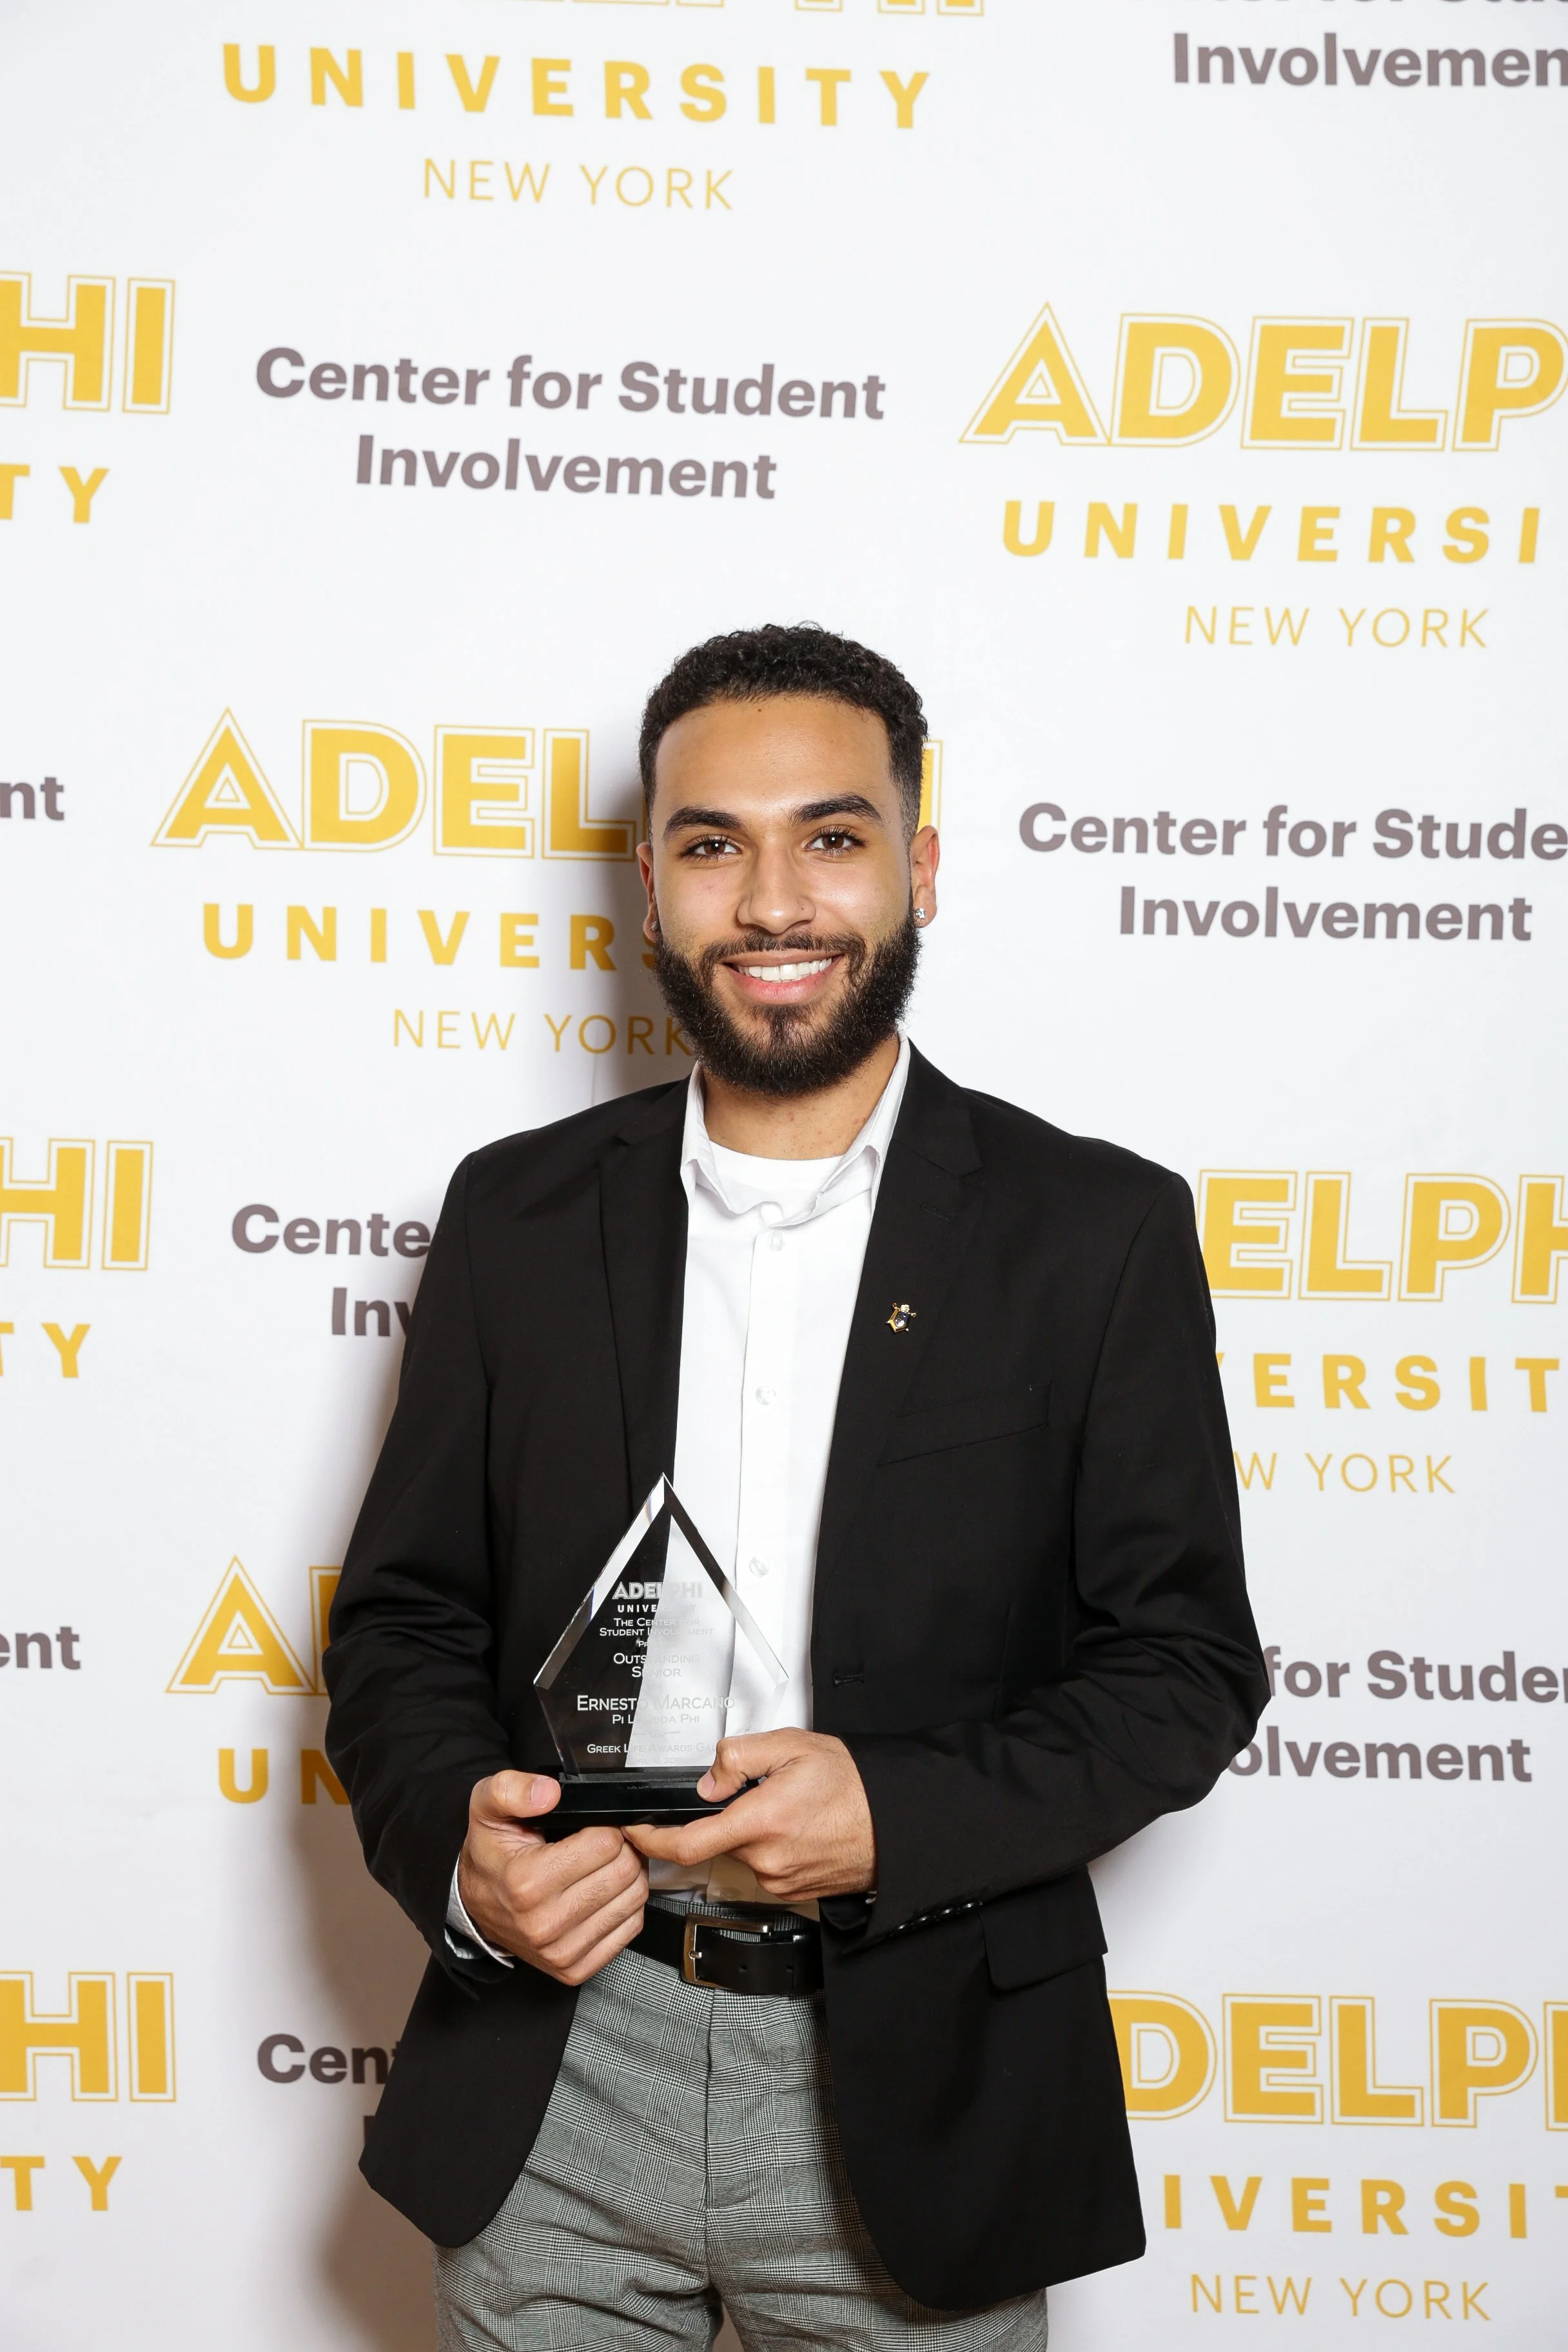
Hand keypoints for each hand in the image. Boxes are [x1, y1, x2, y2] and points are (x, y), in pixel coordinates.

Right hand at [456, 1771, 646, 1984]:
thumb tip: (549, 1792)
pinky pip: (630, 1928)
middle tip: (603, 1842)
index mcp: (527, 1883)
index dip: (606, 1826)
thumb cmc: (490, 1855)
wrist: (475, 1905)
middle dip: (622, 1848)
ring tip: (604, 1865)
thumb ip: (512, 1790)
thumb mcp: (487, 1808)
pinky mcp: (575, 1969)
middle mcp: (545, 1924)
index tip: (593, 1826)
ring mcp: (562, 1951)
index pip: (605, 1844)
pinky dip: (626, 1906)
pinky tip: (604, 1892)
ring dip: (628, 1875)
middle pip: (624, 1871)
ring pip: (634, 1899)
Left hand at [624, 1730, 875, 1900]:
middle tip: (760, 1790)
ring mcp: (779, 1881)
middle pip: (716, 1841)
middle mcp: (766, 1860)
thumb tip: (707, 1781)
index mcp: (760, 1821)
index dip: (649, 1839)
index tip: (633, 1831)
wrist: (896, 1823)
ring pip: (741, 1853)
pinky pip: (763, 1867)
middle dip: (725, 1816)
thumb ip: (738, 1756)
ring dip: (749, 1831)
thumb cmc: (853, 1785)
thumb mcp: (791, 1746)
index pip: (686, 1843)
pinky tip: (797, 1828)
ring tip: (788, 1807)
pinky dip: (769, 1846)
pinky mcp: (791, 1891)